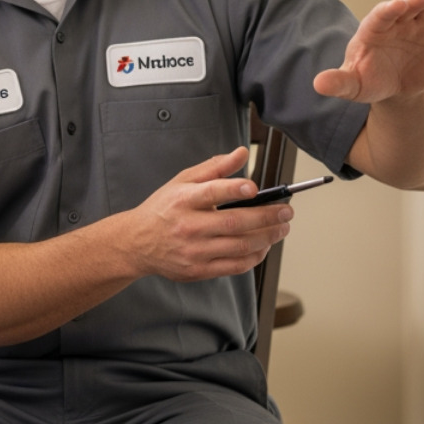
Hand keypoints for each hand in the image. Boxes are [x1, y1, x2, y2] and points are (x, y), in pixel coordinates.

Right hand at [121, 147, 292, 282]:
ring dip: (268, 237)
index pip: (211, 193)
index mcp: (183, 200)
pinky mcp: (198, 269)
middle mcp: (188, 226)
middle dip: (267, 217)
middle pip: (235, 223)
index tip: (255, 188)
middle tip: (286, 211)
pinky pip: (235, 265)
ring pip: (240, 246)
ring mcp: (194, 250)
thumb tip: (242, 153)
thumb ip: (215, 167)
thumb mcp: (182, 181)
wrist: (137, 242)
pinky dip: (255, 256)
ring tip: (281, 228)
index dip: (235, 189)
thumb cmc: (163, 209)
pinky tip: (264, 246)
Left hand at [314, 0, 423, 104]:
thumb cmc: (371, 80)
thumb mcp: (353, 85)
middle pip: (405, 7)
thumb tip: (319, 84)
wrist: (396, 88)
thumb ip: (339, 82)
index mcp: (372, 30)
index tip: (397, 6)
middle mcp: (395, 22)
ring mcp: (416, 23)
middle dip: (415, 0)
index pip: (380, 17)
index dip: (389, 10)